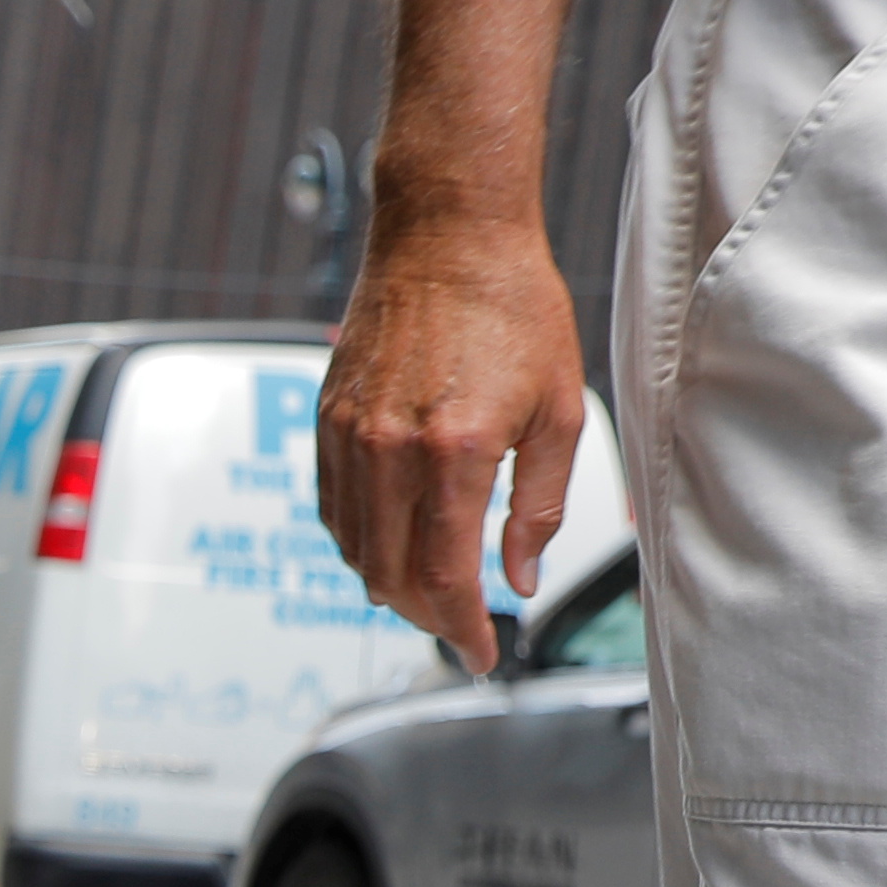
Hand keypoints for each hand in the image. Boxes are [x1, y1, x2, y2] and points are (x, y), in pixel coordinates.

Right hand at [320, 210, 587, 671]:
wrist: (448, 231)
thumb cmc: (514, 306)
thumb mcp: (559, 411)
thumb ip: (539, 505)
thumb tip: (521, 576)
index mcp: (454, 451)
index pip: (446, 578)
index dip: (464, 631)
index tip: (484, 655)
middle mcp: (389, 449)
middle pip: (389, 577)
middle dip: (428, 617)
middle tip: (463, 626)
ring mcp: (349, 434)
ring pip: (352, 549)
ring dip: (388, 583)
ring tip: (429, 589)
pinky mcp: (327, 416)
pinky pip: (331, 505)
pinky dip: (357, 540)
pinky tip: (389, 541)